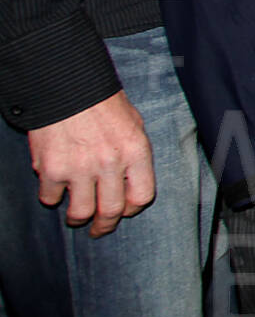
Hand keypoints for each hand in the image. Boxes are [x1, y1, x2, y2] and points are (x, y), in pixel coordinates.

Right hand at [27, 92, 155, 234]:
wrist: (66, 86)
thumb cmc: (102, 103)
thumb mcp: (133, 122)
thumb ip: (134, 154)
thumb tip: (131, 182)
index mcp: (135, 150)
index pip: (142, 196)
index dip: (133, 209)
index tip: (125, 212)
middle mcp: (109, 162)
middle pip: (111, 211)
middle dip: (105, 226)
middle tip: (99, 230)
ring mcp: (79, 168)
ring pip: (80, 212)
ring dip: (77, 218)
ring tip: (76, 217)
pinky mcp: (51, 169)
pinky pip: (50, 198)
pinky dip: (52, 198)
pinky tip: (55, 191)